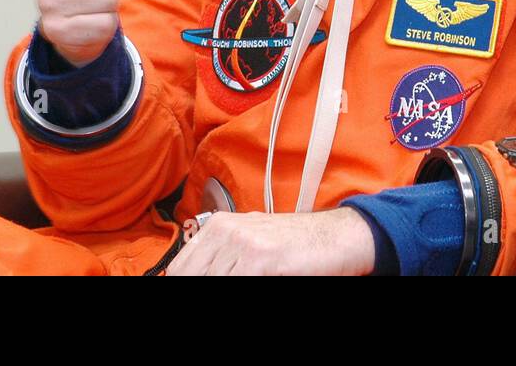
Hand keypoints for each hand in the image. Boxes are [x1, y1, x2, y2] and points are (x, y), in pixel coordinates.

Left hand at [164, 208, 376, 275]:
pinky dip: (244, 289)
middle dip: (201, 287)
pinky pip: (235, 283)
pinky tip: (263, 283)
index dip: (182, 283)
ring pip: (212, 280)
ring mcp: (242, 243)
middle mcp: (225, 230)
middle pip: (192, 276)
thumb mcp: (249, 244)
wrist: (337, 237)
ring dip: (224, 288)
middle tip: (236, 282)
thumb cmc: (294, 244)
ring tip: (250, 280)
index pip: (179, 269)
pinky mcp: (260, 258)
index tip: (187, 287)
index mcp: (217, 226)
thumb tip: (186, 275)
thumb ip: (219, 259)